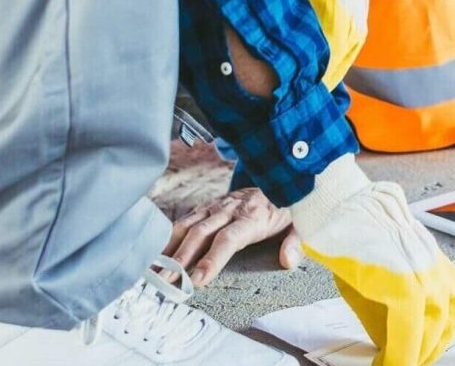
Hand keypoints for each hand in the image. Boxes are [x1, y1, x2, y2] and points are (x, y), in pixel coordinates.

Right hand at [163, 188, 302, 286]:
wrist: (276, 173)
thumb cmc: (285, 205)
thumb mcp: (299, 223)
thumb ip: (295, 243)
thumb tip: (287, 260)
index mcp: (253, 216)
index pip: (228, 238)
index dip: (212, 258)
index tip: (198, 279)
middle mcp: (230, 209)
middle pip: (202, 233)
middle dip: (182, 259)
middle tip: (167, 281)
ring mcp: (217, 205)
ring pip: (189, 224)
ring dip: (171, 247)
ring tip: (155, 269)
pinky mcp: (208, 204)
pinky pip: (187, 218)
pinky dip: (171, 234)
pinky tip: (158, 250)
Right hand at [291, 156, 454, 365]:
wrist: (337, 204)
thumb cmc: (351, 234)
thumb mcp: (378, 277)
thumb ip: (393, 310)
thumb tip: (395, 348)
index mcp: (435, 262)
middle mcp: (438, 268)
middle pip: (448, 323)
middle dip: (429, 349)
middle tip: (406, 362)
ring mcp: (425, 275)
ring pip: (431, 333)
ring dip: (414, 356)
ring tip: (391, 365)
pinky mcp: (405, 284)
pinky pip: (409, 333)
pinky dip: (400, 355)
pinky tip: (388, 365)